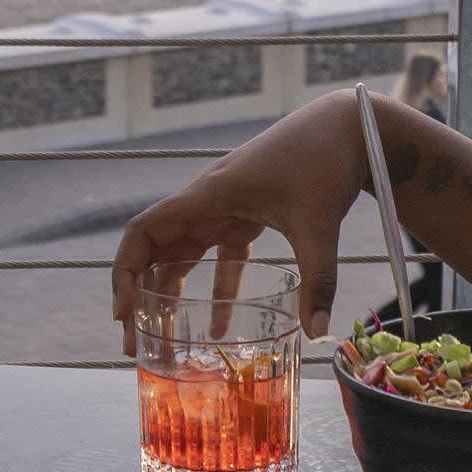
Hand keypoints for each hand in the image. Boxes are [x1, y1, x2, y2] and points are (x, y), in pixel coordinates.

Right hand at [107, 92, 372, 344]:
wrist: (348, 127)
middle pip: (155, 251)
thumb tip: (318, 336)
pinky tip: (219, 329)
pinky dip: (215, 291)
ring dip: (170, 295)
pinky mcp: (247, 216)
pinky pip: (219, 258)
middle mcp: (206, 202)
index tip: (123, 313)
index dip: (125, 272)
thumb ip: (317, 280)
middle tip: (134, 344)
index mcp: (207, 196)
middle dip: (140, 297)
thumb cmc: (323, 161)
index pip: (143, 232)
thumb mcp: (319, 223)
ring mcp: (225, 208)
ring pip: (183, 255)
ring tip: (165, 342)